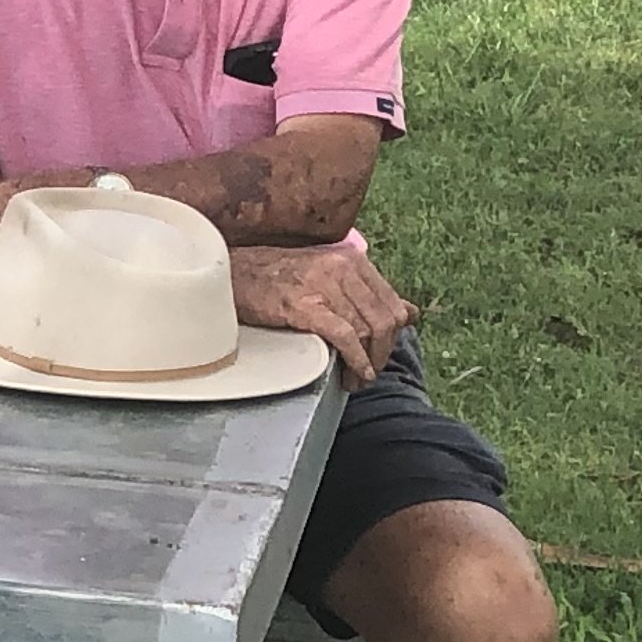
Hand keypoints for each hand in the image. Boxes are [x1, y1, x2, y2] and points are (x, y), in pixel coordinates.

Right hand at [229, 241, 419, 389]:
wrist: (229, 272)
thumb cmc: (274, 277)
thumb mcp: (328, 276)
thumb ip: (369, 293)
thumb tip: (412, 313)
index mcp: (352, 261)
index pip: (393, 305)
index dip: (392, 338)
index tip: (378, 357)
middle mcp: (342, 268)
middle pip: (384, 320)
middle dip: (382, 354)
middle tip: (367, 376)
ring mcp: (323, 284)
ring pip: (366, 330)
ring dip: (367, 363)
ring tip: (355, 380)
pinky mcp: (303, 303)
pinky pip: (343, 335)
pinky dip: (355, 358)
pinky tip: (353, 373)